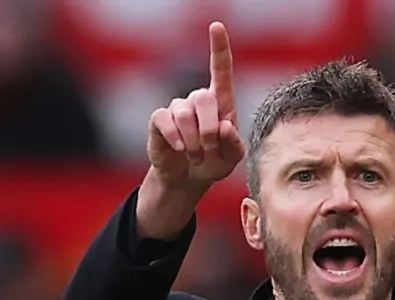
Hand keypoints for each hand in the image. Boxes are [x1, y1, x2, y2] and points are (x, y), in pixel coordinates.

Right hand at [138, 21, 245, 236]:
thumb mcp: (231, 159)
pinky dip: (175, 138)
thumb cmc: (214, 163)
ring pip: (185, 114)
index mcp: (221, 103)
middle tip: (209, 151)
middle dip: (209, 130)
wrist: (187, 179)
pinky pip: (165, 121)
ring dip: (193, 141)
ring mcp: (178, 109)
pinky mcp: (160, 120)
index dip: (218, 48)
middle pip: (204, 98)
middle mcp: (198, 100)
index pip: (221, 70)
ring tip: (195, 156)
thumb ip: (234, 145)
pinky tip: (179, 149)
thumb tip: (225, 126)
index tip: (216, 26)